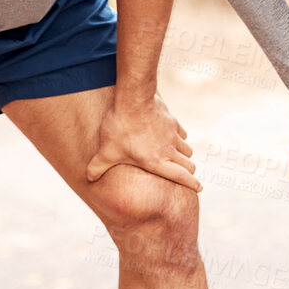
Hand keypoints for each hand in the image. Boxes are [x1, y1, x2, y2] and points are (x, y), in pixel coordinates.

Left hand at [85, 93, 200, 191]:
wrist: (133, 99)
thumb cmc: (120, 128)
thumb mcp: (106, 151)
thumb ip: (97, 167)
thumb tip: (88, 179)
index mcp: (157, 162)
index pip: (181, 177)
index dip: (192, 184)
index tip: (199, 188)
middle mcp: (169, 150)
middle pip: (189, 165)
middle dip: (189, 172)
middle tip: (185, 175)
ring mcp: (173, 134)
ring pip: (187, 149)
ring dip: (184, 156)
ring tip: (176, 158)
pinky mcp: (172, 121)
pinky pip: (182, 133)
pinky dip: (180, 138)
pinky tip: (170, 137)